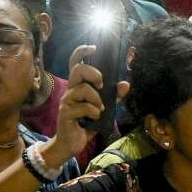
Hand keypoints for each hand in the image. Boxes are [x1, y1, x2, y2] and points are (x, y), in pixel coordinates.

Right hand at [41, 45, 128, 167]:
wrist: (71, 143)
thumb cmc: (86, 123)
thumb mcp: (103, 109)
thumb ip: (113, 97)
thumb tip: (125, 84)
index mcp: (78, 85)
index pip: (75, 63)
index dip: (82, 52)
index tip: (94, 48)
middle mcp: (70, 90)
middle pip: (78, 70)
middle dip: (94, 74)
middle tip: (102, 85)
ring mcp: (67, 101)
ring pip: (83, 89)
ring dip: (97, 99)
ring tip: (100, 109)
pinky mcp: (66, 113)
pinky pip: (84, 107)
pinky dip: (94, 112)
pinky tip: (94, 118)